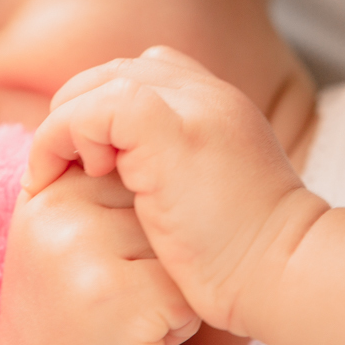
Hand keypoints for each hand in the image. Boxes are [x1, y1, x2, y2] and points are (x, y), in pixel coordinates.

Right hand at [0, 166, 199, 344]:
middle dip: (160, 246)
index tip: (113, 256)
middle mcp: (59, 213)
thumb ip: (92, 183)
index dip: (142, 217)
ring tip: (135, 308)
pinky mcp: (121, 298)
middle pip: (157, 202)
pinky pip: (188, 286)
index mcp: (48, 191)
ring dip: (175, 280)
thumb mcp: (66, 235)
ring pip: (178, 242)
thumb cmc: (73, 311)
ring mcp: (86, 253)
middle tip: (123, 286)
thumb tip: (149, 128)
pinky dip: (183, 317)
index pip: (130, 165)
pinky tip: (148, 334)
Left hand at [25, 47, 323, 335]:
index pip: (147, 73)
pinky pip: (91, 110)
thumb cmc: (249, 257)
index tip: (88, 158)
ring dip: (65, 125)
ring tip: (59, 172)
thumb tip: (121, 168)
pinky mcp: (168, 129)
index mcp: (219, 105)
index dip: (105, 106)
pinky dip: (65, 136)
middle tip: (59, 163)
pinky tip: (75, 176)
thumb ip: (178, 166)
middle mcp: (208, 92)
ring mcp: (191, 104)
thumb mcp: (213, 193)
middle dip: (76, 111)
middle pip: (117, 71)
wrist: (285, 274)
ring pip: (99, 84)